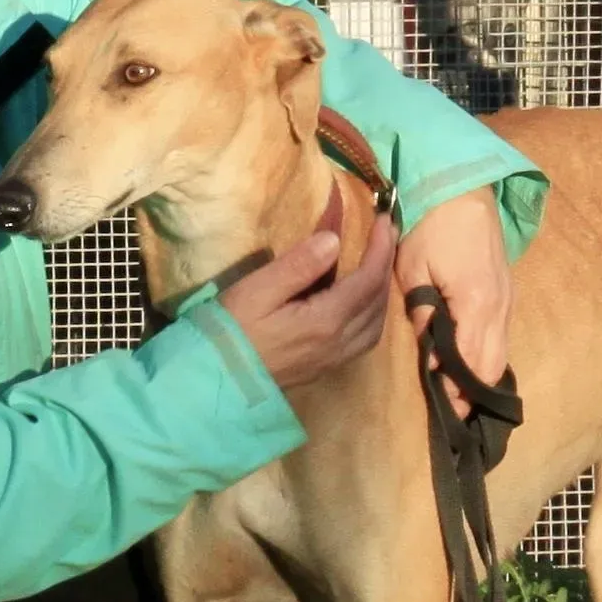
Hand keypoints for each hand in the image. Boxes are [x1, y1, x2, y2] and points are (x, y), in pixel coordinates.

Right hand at [221, 213, 400, 395]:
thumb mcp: (257, 291)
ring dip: (382, 292)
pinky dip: (373, 315)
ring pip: (377, 323)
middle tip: (386, 235)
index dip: (381, 248)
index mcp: (327, 320)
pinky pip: (365, 339)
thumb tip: (335, 240)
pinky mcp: (325, 368)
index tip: (384, 220)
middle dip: (386, 265)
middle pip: (378, 301)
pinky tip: (362, 305)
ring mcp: (334, 359)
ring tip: (377, 265)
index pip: (368, 279)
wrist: (214, 381)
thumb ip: (298, 266)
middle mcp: (340, 342)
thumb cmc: (229, 331)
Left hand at [393, 198, 516, 421]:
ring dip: (482, 374)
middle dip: (474, 391)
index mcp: (476, 304)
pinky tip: (469, 361)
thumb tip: (431, 354)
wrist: (462, 186)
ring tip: (460, 392)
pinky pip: (501, 334)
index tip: (445, 409)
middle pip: (493, 365)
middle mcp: (500, 307)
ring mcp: (508, 298)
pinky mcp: (507, 289)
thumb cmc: (430, 225)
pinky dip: (487, 354)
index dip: (459, 390)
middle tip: (453, 410)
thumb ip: (423, 314)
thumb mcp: (412, 270)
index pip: (471, 363)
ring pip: (501, 351)